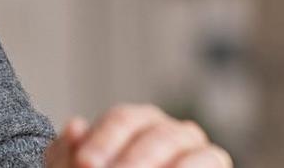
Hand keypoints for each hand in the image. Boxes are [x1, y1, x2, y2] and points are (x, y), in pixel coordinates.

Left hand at [43, 103, 231, 167]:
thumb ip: (69, 154)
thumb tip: (75, 125)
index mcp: (134, 122)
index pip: (122, 119)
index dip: (104, 140)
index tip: (85, 164)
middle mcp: (166, 129)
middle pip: (152, 133)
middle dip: (131, 159)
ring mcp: (194, 148)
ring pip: (179, 143)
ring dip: (153, 161)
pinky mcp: (214, 164)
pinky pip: (209, 159)